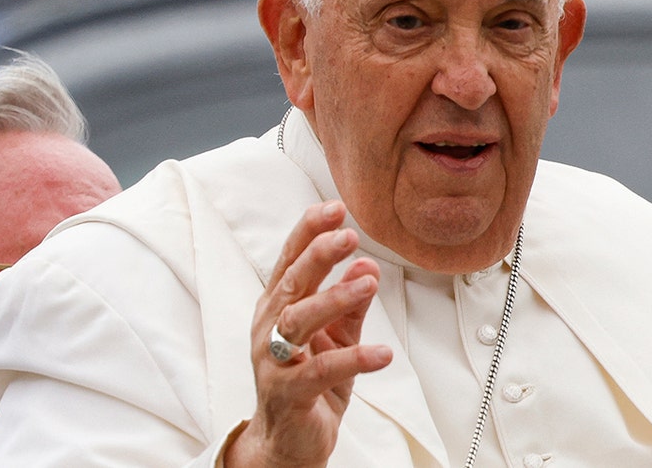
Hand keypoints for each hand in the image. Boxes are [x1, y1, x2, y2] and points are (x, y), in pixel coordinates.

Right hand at [224, 200, 392, 466]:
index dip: (309, 232)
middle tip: (348, 235)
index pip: (290, 261)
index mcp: (278, 307)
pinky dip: (353, 359)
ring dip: (334, 298)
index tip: (334, 208)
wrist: (288, 443)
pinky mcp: (289, 394)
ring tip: (368, 284)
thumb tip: (368, 264)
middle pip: (292, 283)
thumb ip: (350, 303)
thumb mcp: (335, 336)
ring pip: (299, 321)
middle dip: (318, 255)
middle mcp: (269, 329)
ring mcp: (274, 362)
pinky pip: (320, 371)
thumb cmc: (309, 382)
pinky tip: (382, 352)